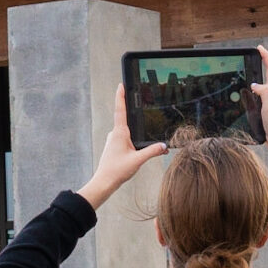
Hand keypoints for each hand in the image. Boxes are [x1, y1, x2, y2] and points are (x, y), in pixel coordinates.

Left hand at [77, 84, 165, 208]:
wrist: (104, 182)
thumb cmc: (117, 171)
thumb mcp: (138, 160)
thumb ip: (152, 151)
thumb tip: (164, 146)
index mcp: (120, 133)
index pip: (120, 110)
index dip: (121, 96)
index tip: (121, 85)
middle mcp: (115, 134)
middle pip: (124, 118)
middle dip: (132, 112)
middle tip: (137, 102)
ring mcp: (113, 140)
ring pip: (126, 131)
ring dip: (134, 132)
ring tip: (142, 134)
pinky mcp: (113, 147)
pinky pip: (124, 140)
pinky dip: (132, 141)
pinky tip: (136, 149)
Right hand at [250, 45, 267, 167]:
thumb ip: (264, 92)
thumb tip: (254, 85)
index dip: (266, 56)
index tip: (259, 48)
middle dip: (263, 63)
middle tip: (255, 56)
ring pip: (264, 85)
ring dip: (258, 76)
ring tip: (251, 70)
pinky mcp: (266, 110)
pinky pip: (259, 96)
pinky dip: (254, 91)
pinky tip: (248, 94)